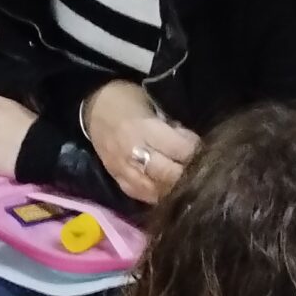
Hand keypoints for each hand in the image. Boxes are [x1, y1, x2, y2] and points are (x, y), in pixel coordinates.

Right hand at [82, 80, 199, 204]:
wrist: (92, 107)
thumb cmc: (127, 100)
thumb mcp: (152, 104)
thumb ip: (171, 126)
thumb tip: (191, 145)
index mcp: (143, 129)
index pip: (179, 149)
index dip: (195, 151)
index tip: (203, 148)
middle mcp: (132, 153)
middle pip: (168, 174)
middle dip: (188, 174)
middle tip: (198, 170)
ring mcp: (123, 170)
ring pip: (155, 190)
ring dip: (173, 188)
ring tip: (185, 183)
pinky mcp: (117, 179)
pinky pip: (140, 195)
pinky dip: (156, 195)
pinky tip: (166, 189)